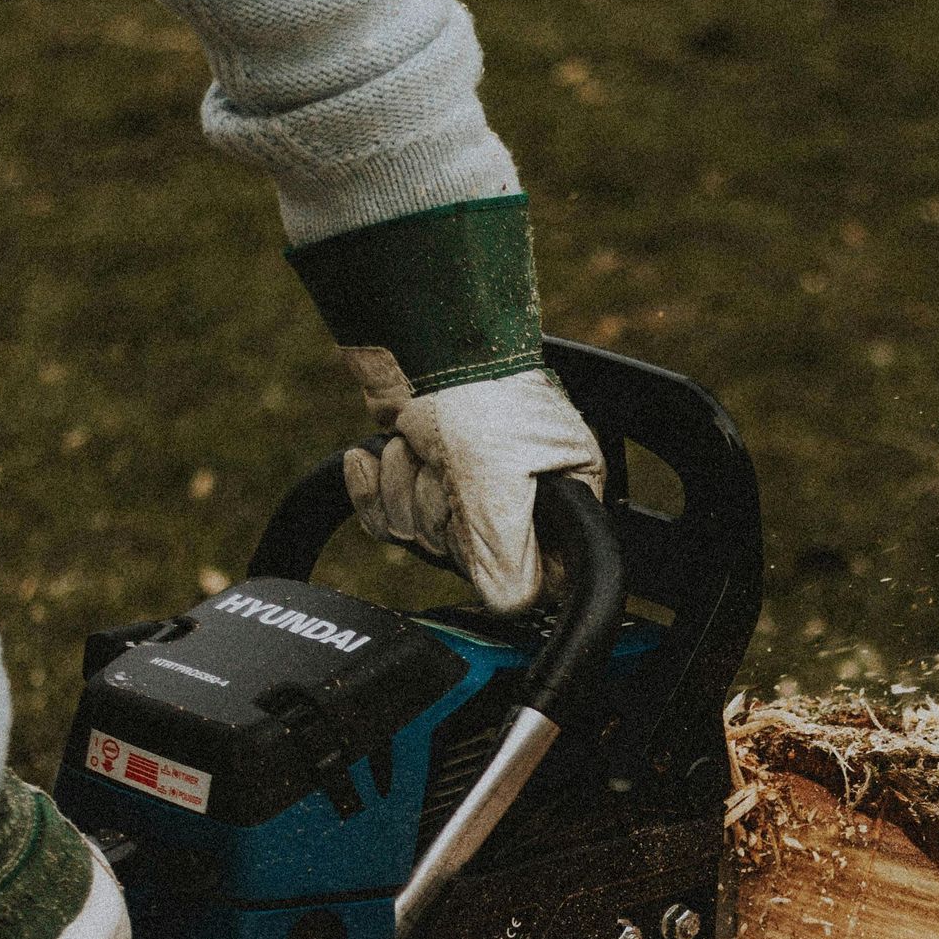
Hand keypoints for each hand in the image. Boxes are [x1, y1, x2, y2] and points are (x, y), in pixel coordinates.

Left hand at [340, 360, 603, 611]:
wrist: (416, 329)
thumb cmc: (475, 386)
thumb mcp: (499, 483)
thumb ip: (510, 562)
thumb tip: (511, 609)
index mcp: (566, 498)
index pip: (535, 577)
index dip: (495, 559)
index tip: (477, 524)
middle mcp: (521, 498)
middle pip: (466, 557)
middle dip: (438, 510)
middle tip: (450, 465)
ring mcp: (468, 487)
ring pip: (421, 536)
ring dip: (406, 487)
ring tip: (419, 442)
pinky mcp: (422, 473)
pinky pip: (387, 516)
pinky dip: (373, 487)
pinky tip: (371, 457)